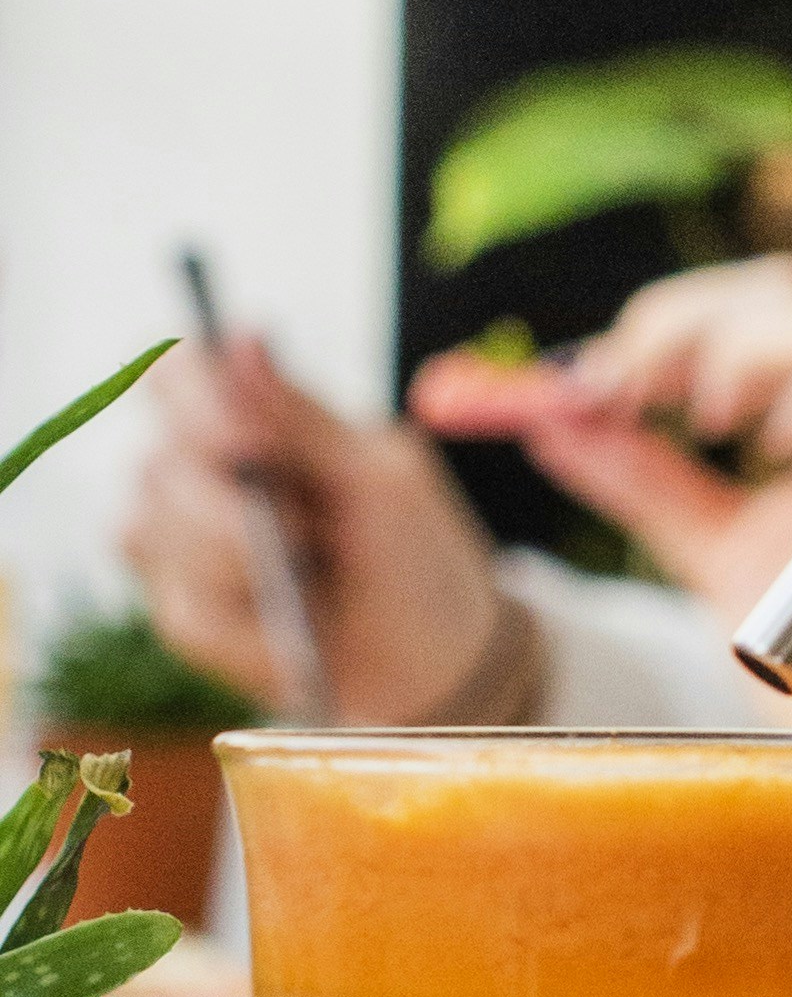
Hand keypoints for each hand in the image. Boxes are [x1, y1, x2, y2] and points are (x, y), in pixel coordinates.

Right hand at [125, 339, 508, 723]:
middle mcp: (201, 471)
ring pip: (152, 534)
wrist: (433, 661)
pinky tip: (292, 628)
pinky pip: (185, 612)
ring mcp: (182, 543)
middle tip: (308, 532)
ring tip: (314, 579)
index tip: (248, 442)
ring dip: (240, 564)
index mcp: (255, 419)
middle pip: (156, 459)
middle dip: (227, 506)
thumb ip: (302, 418)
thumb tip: (244, 336)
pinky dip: (248, 627)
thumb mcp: (380, 481)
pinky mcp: (185, 612)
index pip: (177, 372)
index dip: (192, 398)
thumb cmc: (416, 553)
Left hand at [409, 258, 791, 729]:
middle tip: (629, 390)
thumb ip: (636, 474)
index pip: (752, 304)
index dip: (664, 320)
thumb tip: (546, 417)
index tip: (584, 378)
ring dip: (758, 349)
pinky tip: (775, 448)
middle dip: (694, 321)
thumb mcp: (700, 538)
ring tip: (709, 422)